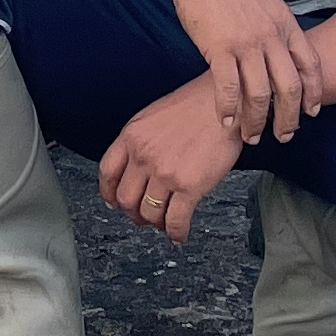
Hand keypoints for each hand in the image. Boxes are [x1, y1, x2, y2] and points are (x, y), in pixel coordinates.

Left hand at [97, 78, 247, 238]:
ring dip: (155, 224)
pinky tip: (180, 234)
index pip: (107, 172)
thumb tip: (138, 165)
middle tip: (142, 216)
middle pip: (125, 198)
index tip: (113, 202)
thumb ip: (143, 140)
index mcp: (133, 135)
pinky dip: (176, 233)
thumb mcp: (156, 115)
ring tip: (164, 223)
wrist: (228, 101)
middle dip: (132, 213)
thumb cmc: (199, 105)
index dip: (108, 193)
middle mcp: (144, 154)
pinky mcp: (189, 186)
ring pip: (148, 213)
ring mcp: (165, 172)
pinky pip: (175, 220)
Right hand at [162, 0, 324, 144]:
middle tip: (284, 136)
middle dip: (288, 118)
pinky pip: (229, 88)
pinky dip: (228, 109)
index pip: (310, 65)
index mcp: (285, 23)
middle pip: (289, 88)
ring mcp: (246, 43)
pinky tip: (225, 122)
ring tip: (251, 137)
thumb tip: (277, 47)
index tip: (312, 112)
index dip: (313, 93)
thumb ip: (274, 25)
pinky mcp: (219, 47)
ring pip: (260, 94)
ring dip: (257, 121)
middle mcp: (271, 36)